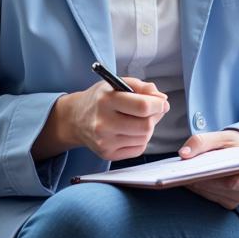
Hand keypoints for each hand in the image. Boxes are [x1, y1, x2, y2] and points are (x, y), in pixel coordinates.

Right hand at [36, 78, 167, 161]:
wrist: (75, 119)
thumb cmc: (100, 99)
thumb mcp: (118, 83)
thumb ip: (143, 87)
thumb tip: (162, 100)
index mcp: (107, 100)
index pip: (143, 106)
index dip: (158, 105)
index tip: (161, 103)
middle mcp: (103, 123)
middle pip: (146, 125)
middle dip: (155, 117)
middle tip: (152, 111)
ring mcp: (104, 141)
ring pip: (144, 138)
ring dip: (148, 128)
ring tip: (137, 120)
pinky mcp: (107, 154)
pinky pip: (138, 149)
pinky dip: (140, 139)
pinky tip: (130, 131)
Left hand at [179, 129, 238, 209]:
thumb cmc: (235, 145)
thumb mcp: (223, 137)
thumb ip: (203, 142)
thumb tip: (184, 154)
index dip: (228, 176)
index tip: (211, 172)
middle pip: (227, 187)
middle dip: (208, 178)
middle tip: (189, 172)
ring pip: (216, 193)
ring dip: (201, 183)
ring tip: (186, 173)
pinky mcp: (228, 202)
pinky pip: (210, 197)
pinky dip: (200, 188)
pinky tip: (190, 178)